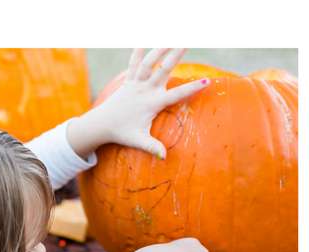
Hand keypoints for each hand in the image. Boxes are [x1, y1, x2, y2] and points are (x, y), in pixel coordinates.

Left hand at [67, 48, 209, 159]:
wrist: (102, 124)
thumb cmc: (122, 132)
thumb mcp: (138, 140)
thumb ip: (152, 147)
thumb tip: (164, 157)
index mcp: (152, 103)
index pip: (176, 95)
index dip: (192, 89)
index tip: (206, 81)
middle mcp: (145, 90)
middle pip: (163, 70)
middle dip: (175, 56)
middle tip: (186, 42)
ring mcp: (136, 84)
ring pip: (148, 63)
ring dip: (159, 49)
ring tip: (171, 38)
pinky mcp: (128, 81)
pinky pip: (133, 63)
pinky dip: (137, 52)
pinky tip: (143, 41)